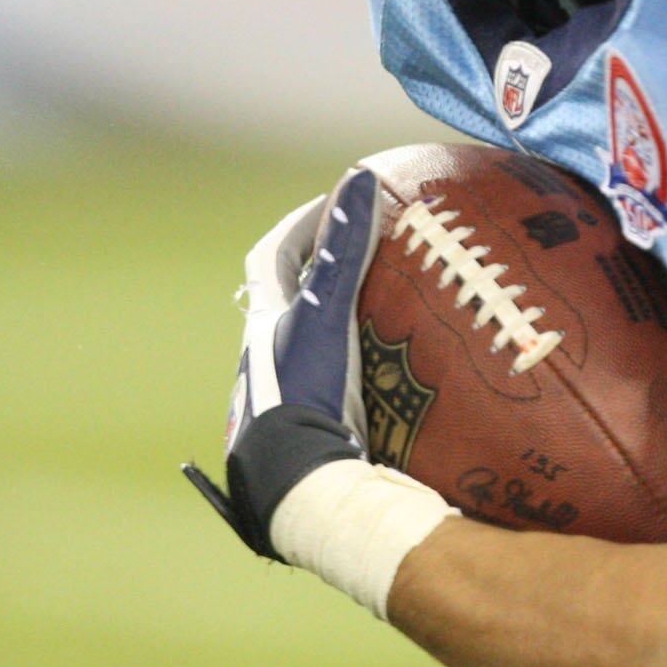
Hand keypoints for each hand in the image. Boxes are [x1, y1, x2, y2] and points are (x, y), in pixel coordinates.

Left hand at [183, 167, 383, 556]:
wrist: (296, 489)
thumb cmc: (305, 396)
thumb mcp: (326, 315)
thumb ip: (344, 250)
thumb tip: (361, 177)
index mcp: (262, 326)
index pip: (270, 258)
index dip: (300, 227)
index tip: (335, 208)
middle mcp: (265, 362)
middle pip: (289, 304)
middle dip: (324, 279)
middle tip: (370, 259)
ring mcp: (285, 402)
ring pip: (311, 351)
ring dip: (345, 330)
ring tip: (394, 320)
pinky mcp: (309, 436)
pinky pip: (338, 392)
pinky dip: (367, 378)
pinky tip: (405, 388)